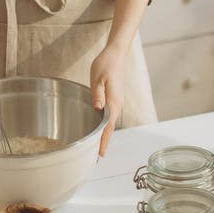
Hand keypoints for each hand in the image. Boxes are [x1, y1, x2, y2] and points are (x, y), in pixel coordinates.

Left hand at [90, 43, 126, 157]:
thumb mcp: (97, 79)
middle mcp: (117, 105)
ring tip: (97, 149)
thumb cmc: (105, 65)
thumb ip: (97, 94)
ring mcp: (117, 103)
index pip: (108, 127)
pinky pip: (110, 117)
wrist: (116, 54)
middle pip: (110, 129)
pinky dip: (105, 127)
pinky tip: (100, 130)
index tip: (99, 154)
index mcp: (113, 102)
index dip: (103, 141)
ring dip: (105, 136)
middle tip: (96, 158)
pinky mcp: (115, 100)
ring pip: (110, 124)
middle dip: (104, 143)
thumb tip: (97, 109)